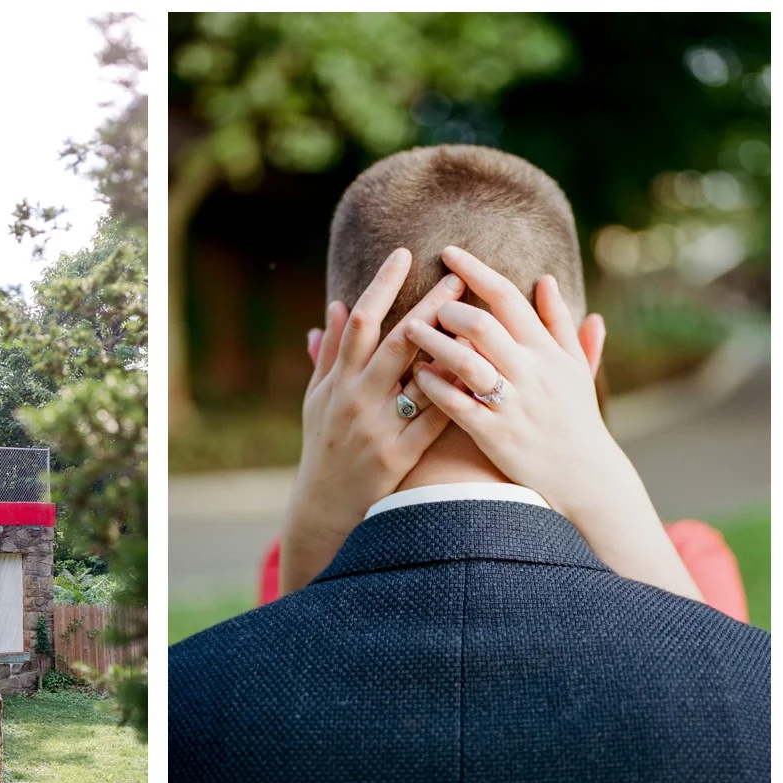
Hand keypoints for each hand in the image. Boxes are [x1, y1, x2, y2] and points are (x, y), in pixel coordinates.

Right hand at [279, 248, 465, 592]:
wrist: (324, 508)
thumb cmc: (324, 446)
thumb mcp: (316, 399)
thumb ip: (330, 354)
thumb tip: (338, 305)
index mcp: (337, 381)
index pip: (360, 322)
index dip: (381, 285)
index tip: (405, 254)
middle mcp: (355, 399)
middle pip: (397, 342)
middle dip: (430, 306)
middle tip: (461, 275)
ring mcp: (377, 429)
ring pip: (420, 378)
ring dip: (452, 347)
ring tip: (484, 320)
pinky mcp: (398, 458)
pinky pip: (435, 420)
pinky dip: (457, 394)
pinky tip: (484, 372)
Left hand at [405, 246, 700, 600]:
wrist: (584, 475)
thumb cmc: (574, 417)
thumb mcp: (576, 367)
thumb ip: (558, 323)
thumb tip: (546, 279)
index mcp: (547, 351)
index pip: (508, 298)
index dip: (476, 271)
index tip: (448, 252)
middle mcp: (531, 373)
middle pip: (483, 326)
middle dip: (449, 309)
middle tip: (427, 303)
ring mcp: (512, 405)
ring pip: (467, 363)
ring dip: (434, 343)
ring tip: (409, 330)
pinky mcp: (495, 435)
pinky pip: (458, 406)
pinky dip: (436, 387)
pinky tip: (416, 374)